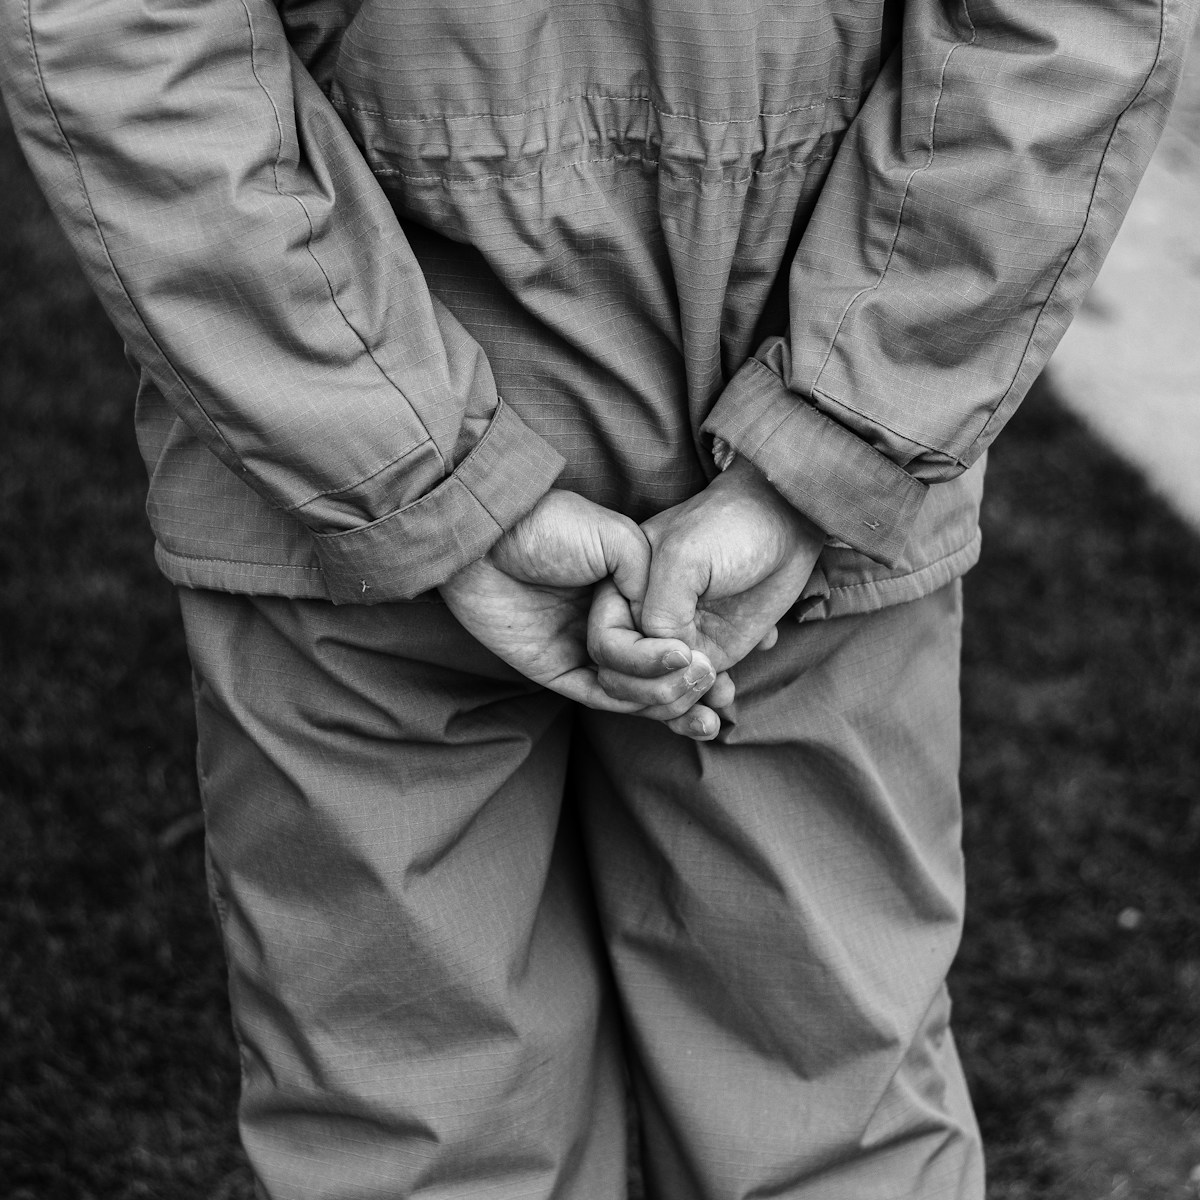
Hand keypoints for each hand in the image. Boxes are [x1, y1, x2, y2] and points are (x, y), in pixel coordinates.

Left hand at [439, 490, 726, 735]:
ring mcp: (583, 649)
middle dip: (695, 690)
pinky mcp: (555, 670)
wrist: (488, 538)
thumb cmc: (550, 526)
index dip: (702, 655)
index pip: (670, 635)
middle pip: (659, 670)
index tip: (732, 666)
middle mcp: (609, 625)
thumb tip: (670, 618)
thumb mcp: (617, 537)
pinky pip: (601, 697)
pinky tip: (668, 700)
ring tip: (705, 704)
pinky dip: (635, 704)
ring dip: (671, 702)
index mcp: (625, 594)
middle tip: (724, 697)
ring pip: (635, 690)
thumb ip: (649, 574)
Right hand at [591, 458, 824, 686]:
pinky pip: (693, 690)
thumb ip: (659, 609)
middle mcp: (642, 618)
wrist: (785, 522)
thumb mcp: (684, 557)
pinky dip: (706, 704)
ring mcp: (676, 638)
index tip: (683, 654)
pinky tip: (726, 697)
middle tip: (702, 677)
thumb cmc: (730, 525)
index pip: (606, 646)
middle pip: (625, 678)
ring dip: (682, 708)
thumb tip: (659, 655)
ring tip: (716, 696)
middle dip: (658, 692)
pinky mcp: (708, 650)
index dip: (634, 664)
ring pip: (659, 692)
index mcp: (622, 589)